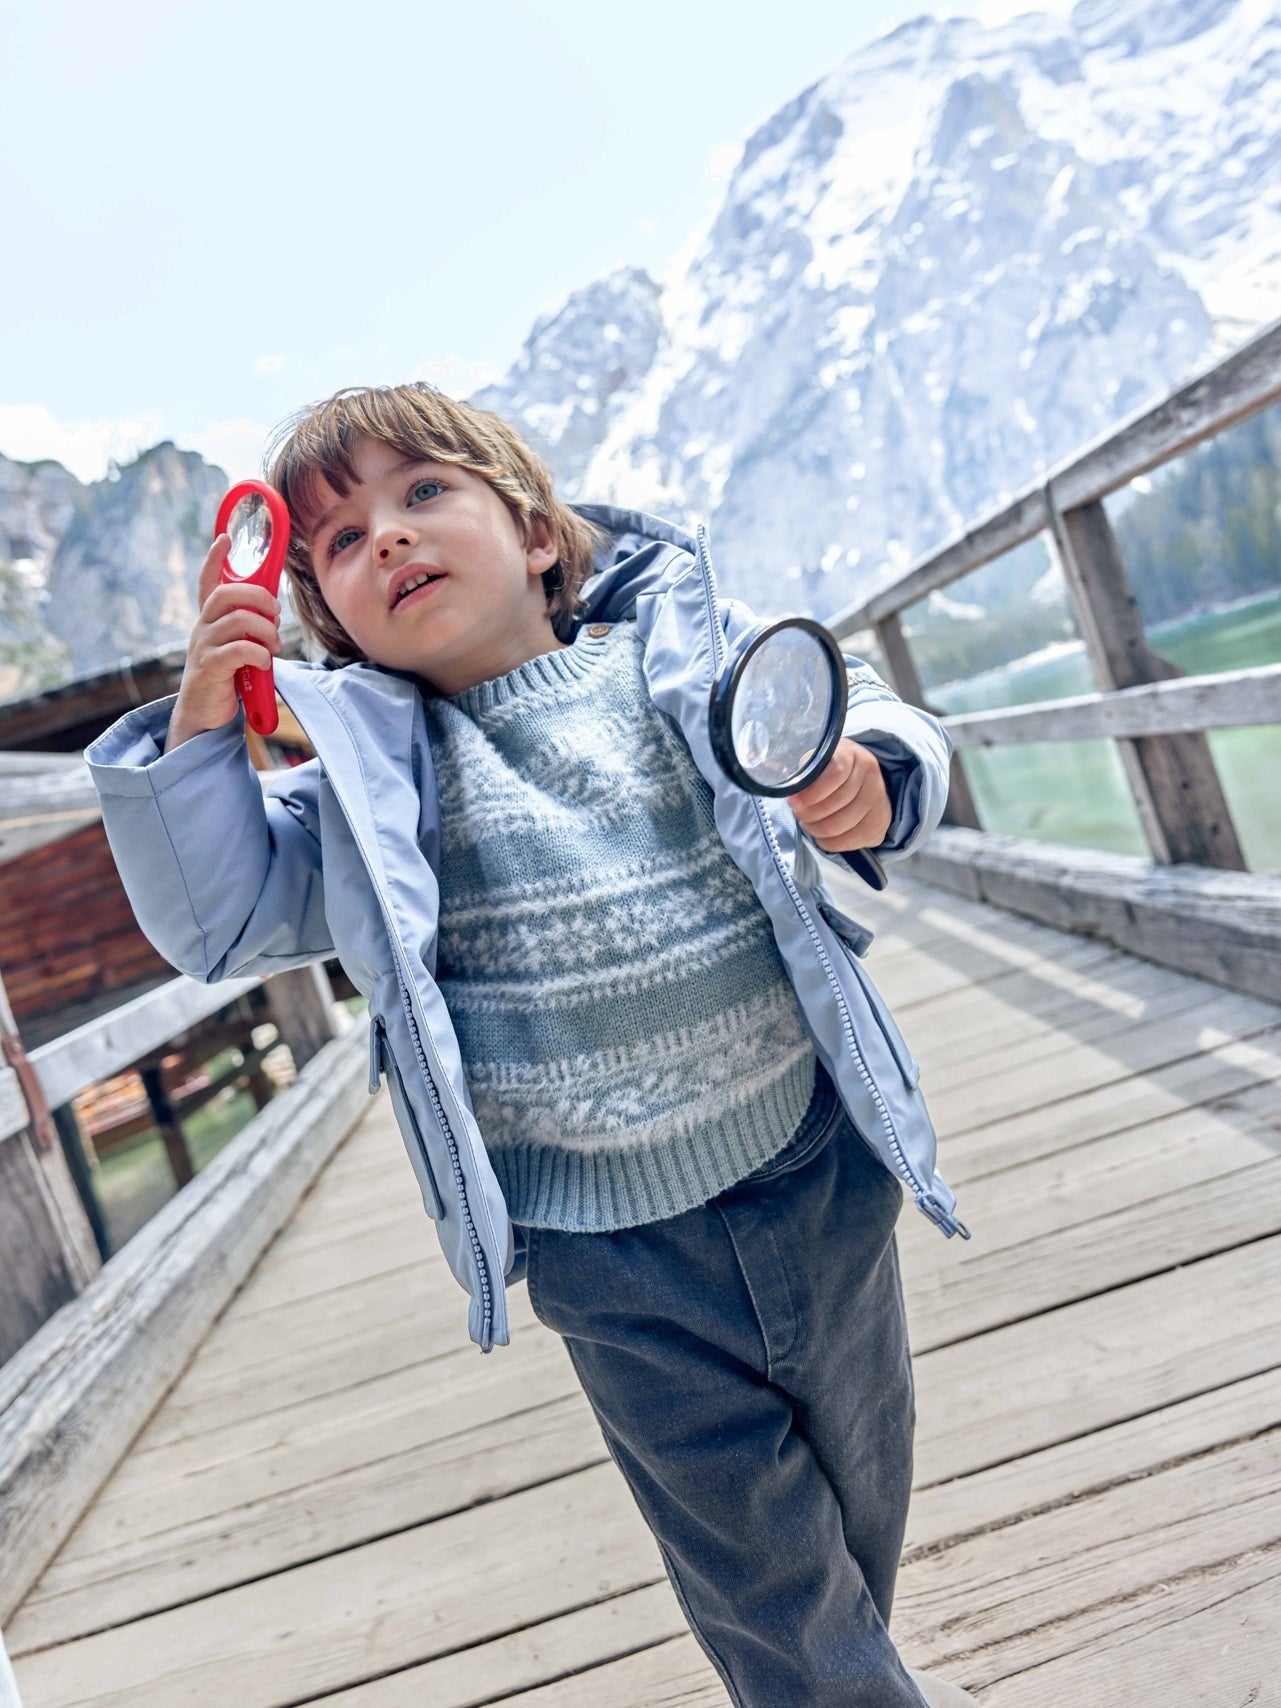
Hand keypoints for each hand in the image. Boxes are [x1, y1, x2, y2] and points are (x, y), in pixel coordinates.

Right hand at [165, 533, 281, 751]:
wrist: (204, 717)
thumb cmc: (227, 680)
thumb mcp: (237, 649)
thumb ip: (249, 630)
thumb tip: (274, 614)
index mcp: (209, 621)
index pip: (207, 583)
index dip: (214, 559)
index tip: (225, 538)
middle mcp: (202, 629)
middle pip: (226, 595)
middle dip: (258, 597)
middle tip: (276, 615)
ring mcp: (203, 648)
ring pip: (237, 620)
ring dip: (265, 630)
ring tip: (274, 646)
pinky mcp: (209, 669)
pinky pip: (238, 650)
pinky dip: (259, 652)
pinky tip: (265, 662)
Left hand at [788, 738, 891, 852]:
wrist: (860, 780)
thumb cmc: (830, 772)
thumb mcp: (817, 762)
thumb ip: (806, 772)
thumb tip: (793, 793)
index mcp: (852, 755)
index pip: (836, 773)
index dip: (812, 792)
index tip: (793, 802)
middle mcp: (870, 775)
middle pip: (835, 804)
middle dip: (808, 814)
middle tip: (799, 813)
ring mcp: (879, 800)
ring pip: (838, 826)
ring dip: (815, 829)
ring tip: (808, 823)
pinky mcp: (880, 823)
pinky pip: (847, 842)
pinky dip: (828, 842)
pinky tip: (822, 835)